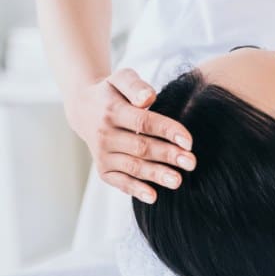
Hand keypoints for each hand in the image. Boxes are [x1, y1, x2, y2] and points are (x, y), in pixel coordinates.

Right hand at [65, 68, 194, 203]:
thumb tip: (148, 97)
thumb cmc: (112, 92)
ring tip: (178, 180)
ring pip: (133, 166)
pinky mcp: (103, 169)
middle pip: (141, 147)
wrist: (83, 109)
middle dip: (168, 156)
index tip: (189, 141)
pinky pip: (119, 181)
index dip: (168, 131)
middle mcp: (105, 135)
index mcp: (113, 111)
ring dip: (156, 175)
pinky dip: (135, 190)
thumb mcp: (121, 78)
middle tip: (191, 162)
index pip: (144, 123)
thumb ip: (135, 85)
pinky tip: (153, 196)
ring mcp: (103, 154)